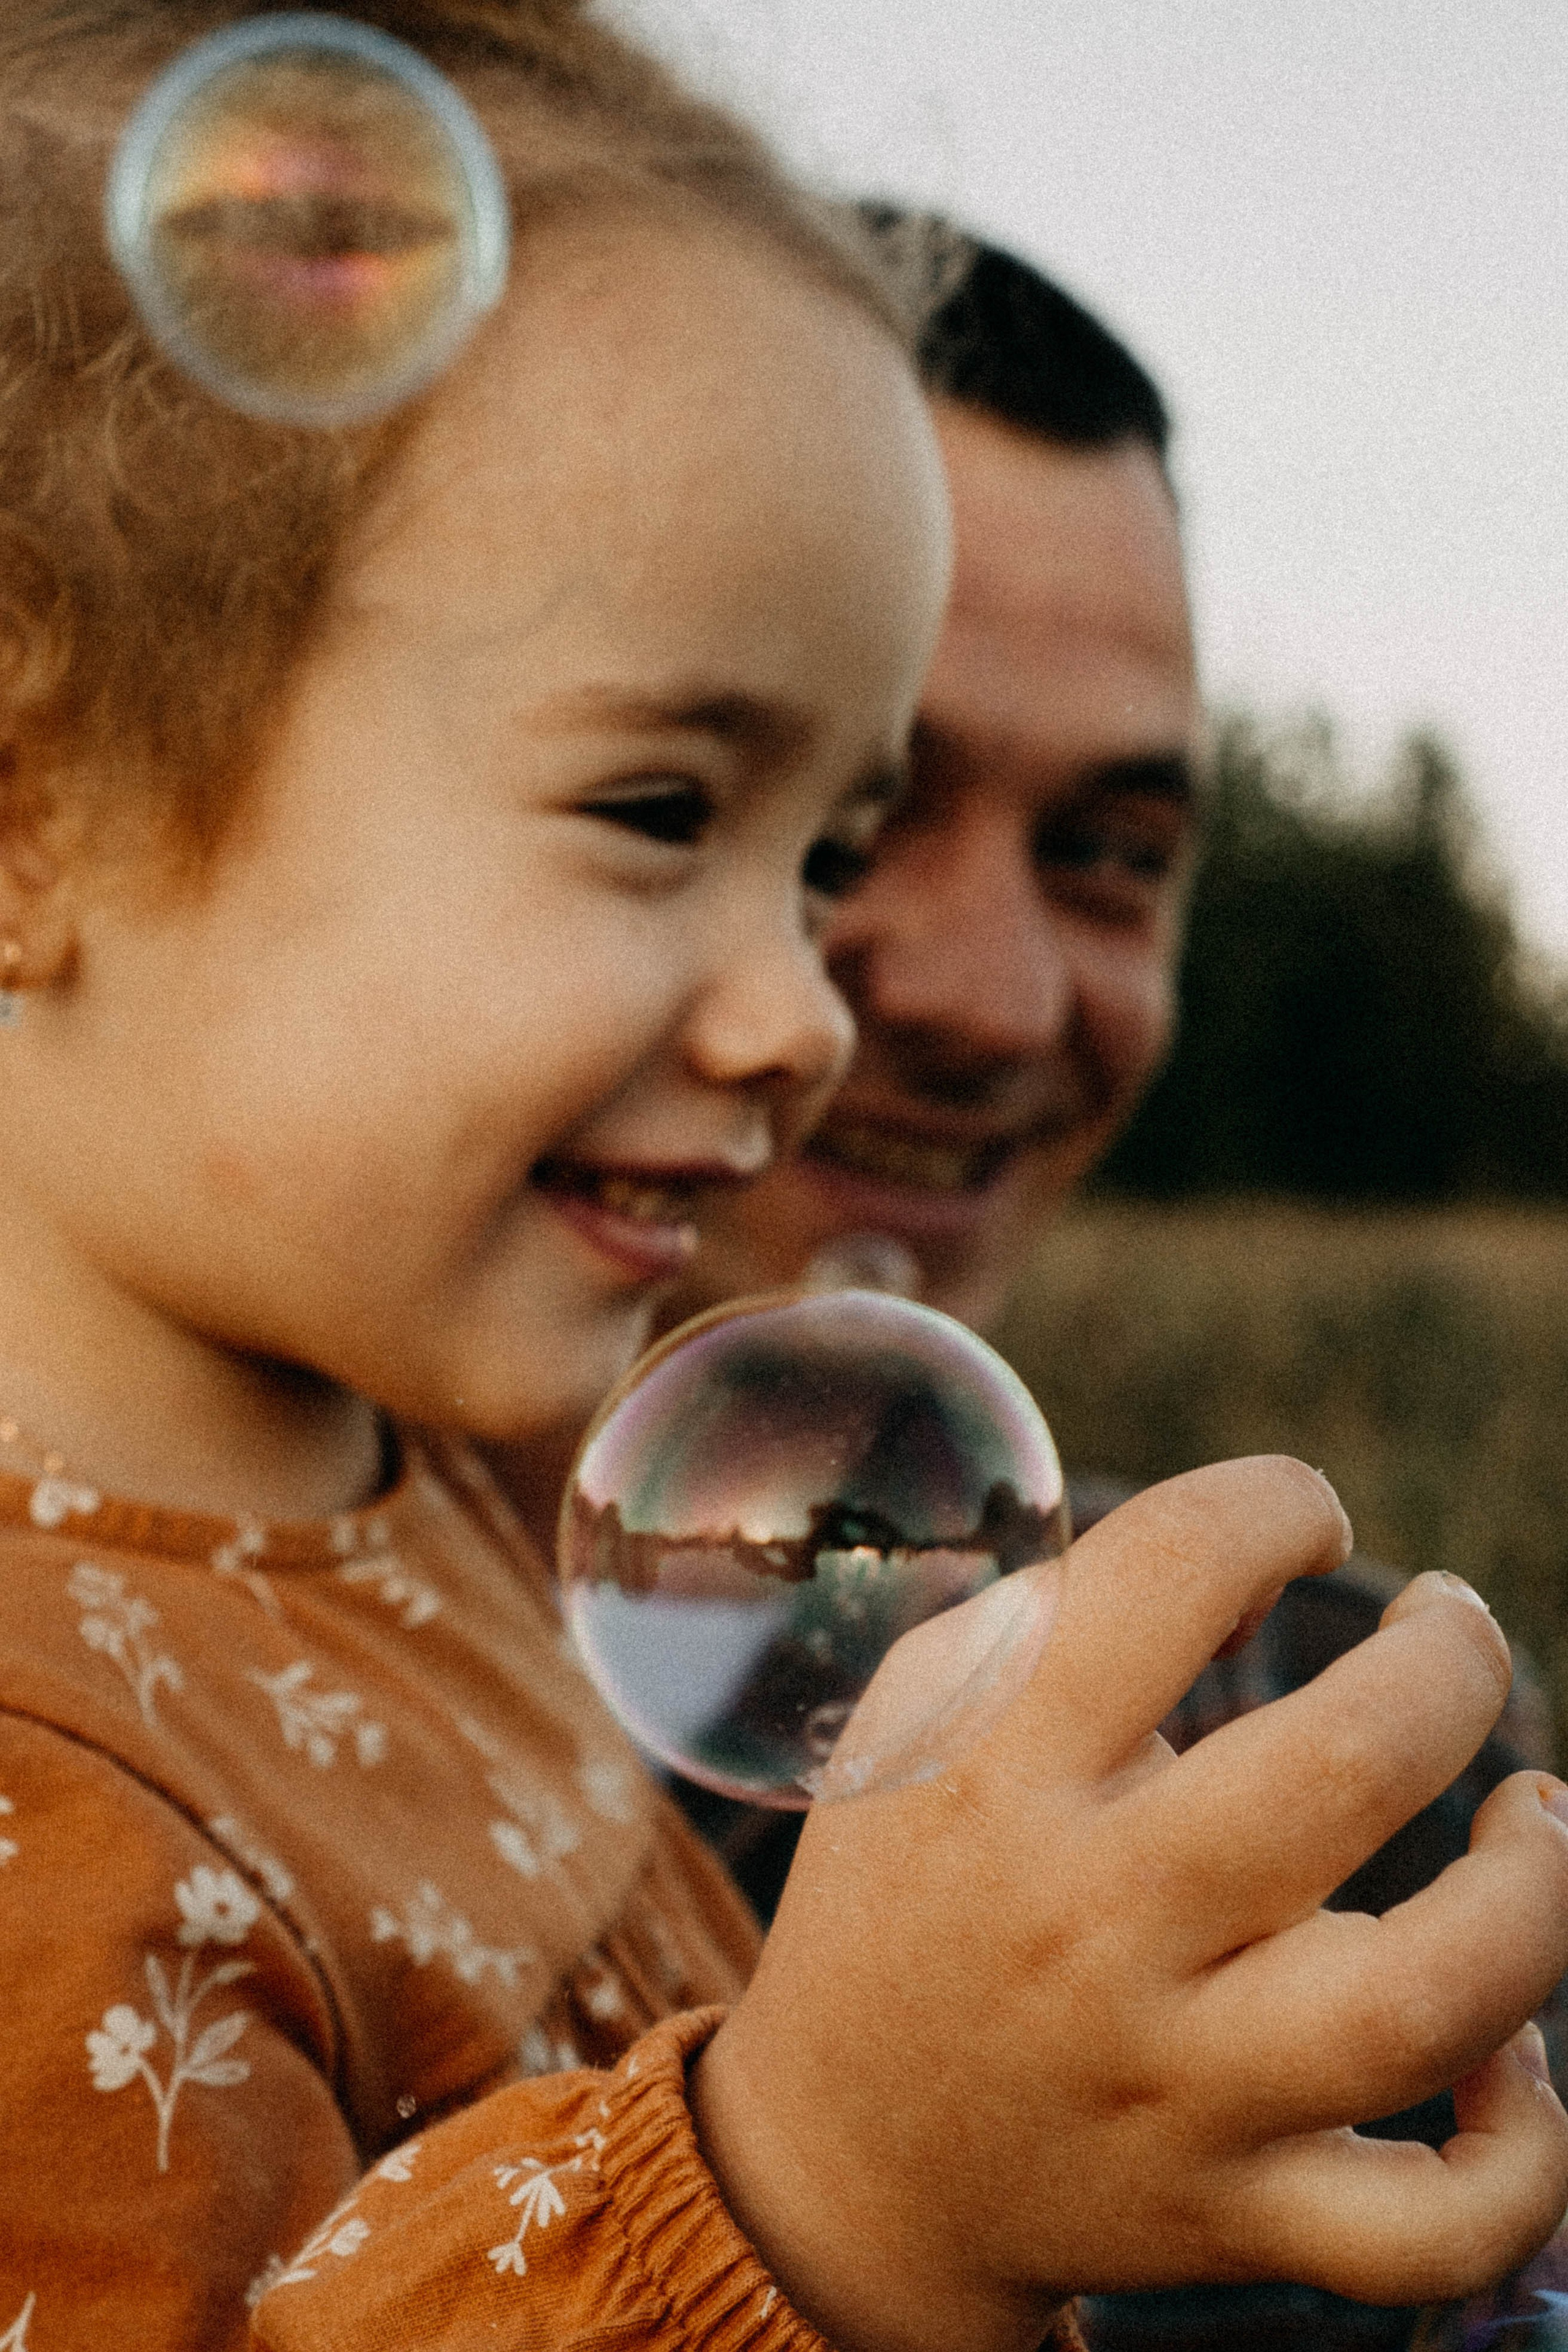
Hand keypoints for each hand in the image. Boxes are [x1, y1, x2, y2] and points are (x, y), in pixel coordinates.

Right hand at [691, 1457, 1567, 2351]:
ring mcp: (1170, 2088)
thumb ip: (1066, 1623)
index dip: (1275, 1500)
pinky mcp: (1231, 2217)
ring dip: (1536, 1884)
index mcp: (995, 1771)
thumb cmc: (909, 1887)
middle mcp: (1089, 1925)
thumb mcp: (925, 1721)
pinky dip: (1519, 2152)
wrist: (848, 2162)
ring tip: (1536, 1812)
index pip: (1172, 1566)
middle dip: (1450, 1659)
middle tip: (1448, 1632)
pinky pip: (1431, 2228)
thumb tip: (1264, 1583)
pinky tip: (1515, 2058)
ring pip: (1430, 1998)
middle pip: (1346, 1763)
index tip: (1305, 1516)